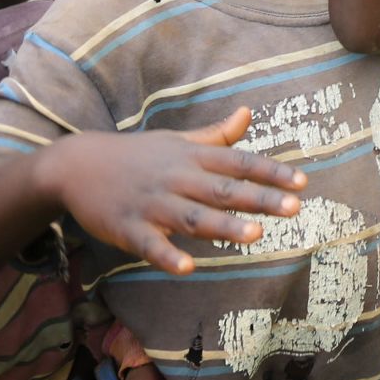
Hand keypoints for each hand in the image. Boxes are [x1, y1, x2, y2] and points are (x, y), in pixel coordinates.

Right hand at [46, 106, 308, 274]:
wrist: (77, 165)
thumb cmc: (137, 155)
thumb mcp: (176, 140)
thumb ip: (216, 135)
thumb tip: (247, 113)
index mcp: (191, 157)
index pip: (238, 163)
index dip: (271, 173)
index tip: (303, 182)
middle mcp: (176, 178)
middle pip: (223, 190)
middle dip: (259, 199)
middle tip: (295, 207)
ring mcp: (151, 204)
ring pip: (192, 217)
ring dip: (223, 226)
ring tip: (256, 234)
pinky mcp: (127, 228)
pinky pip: (149, 244)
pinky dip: (167, 254)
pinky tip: (187, 266)